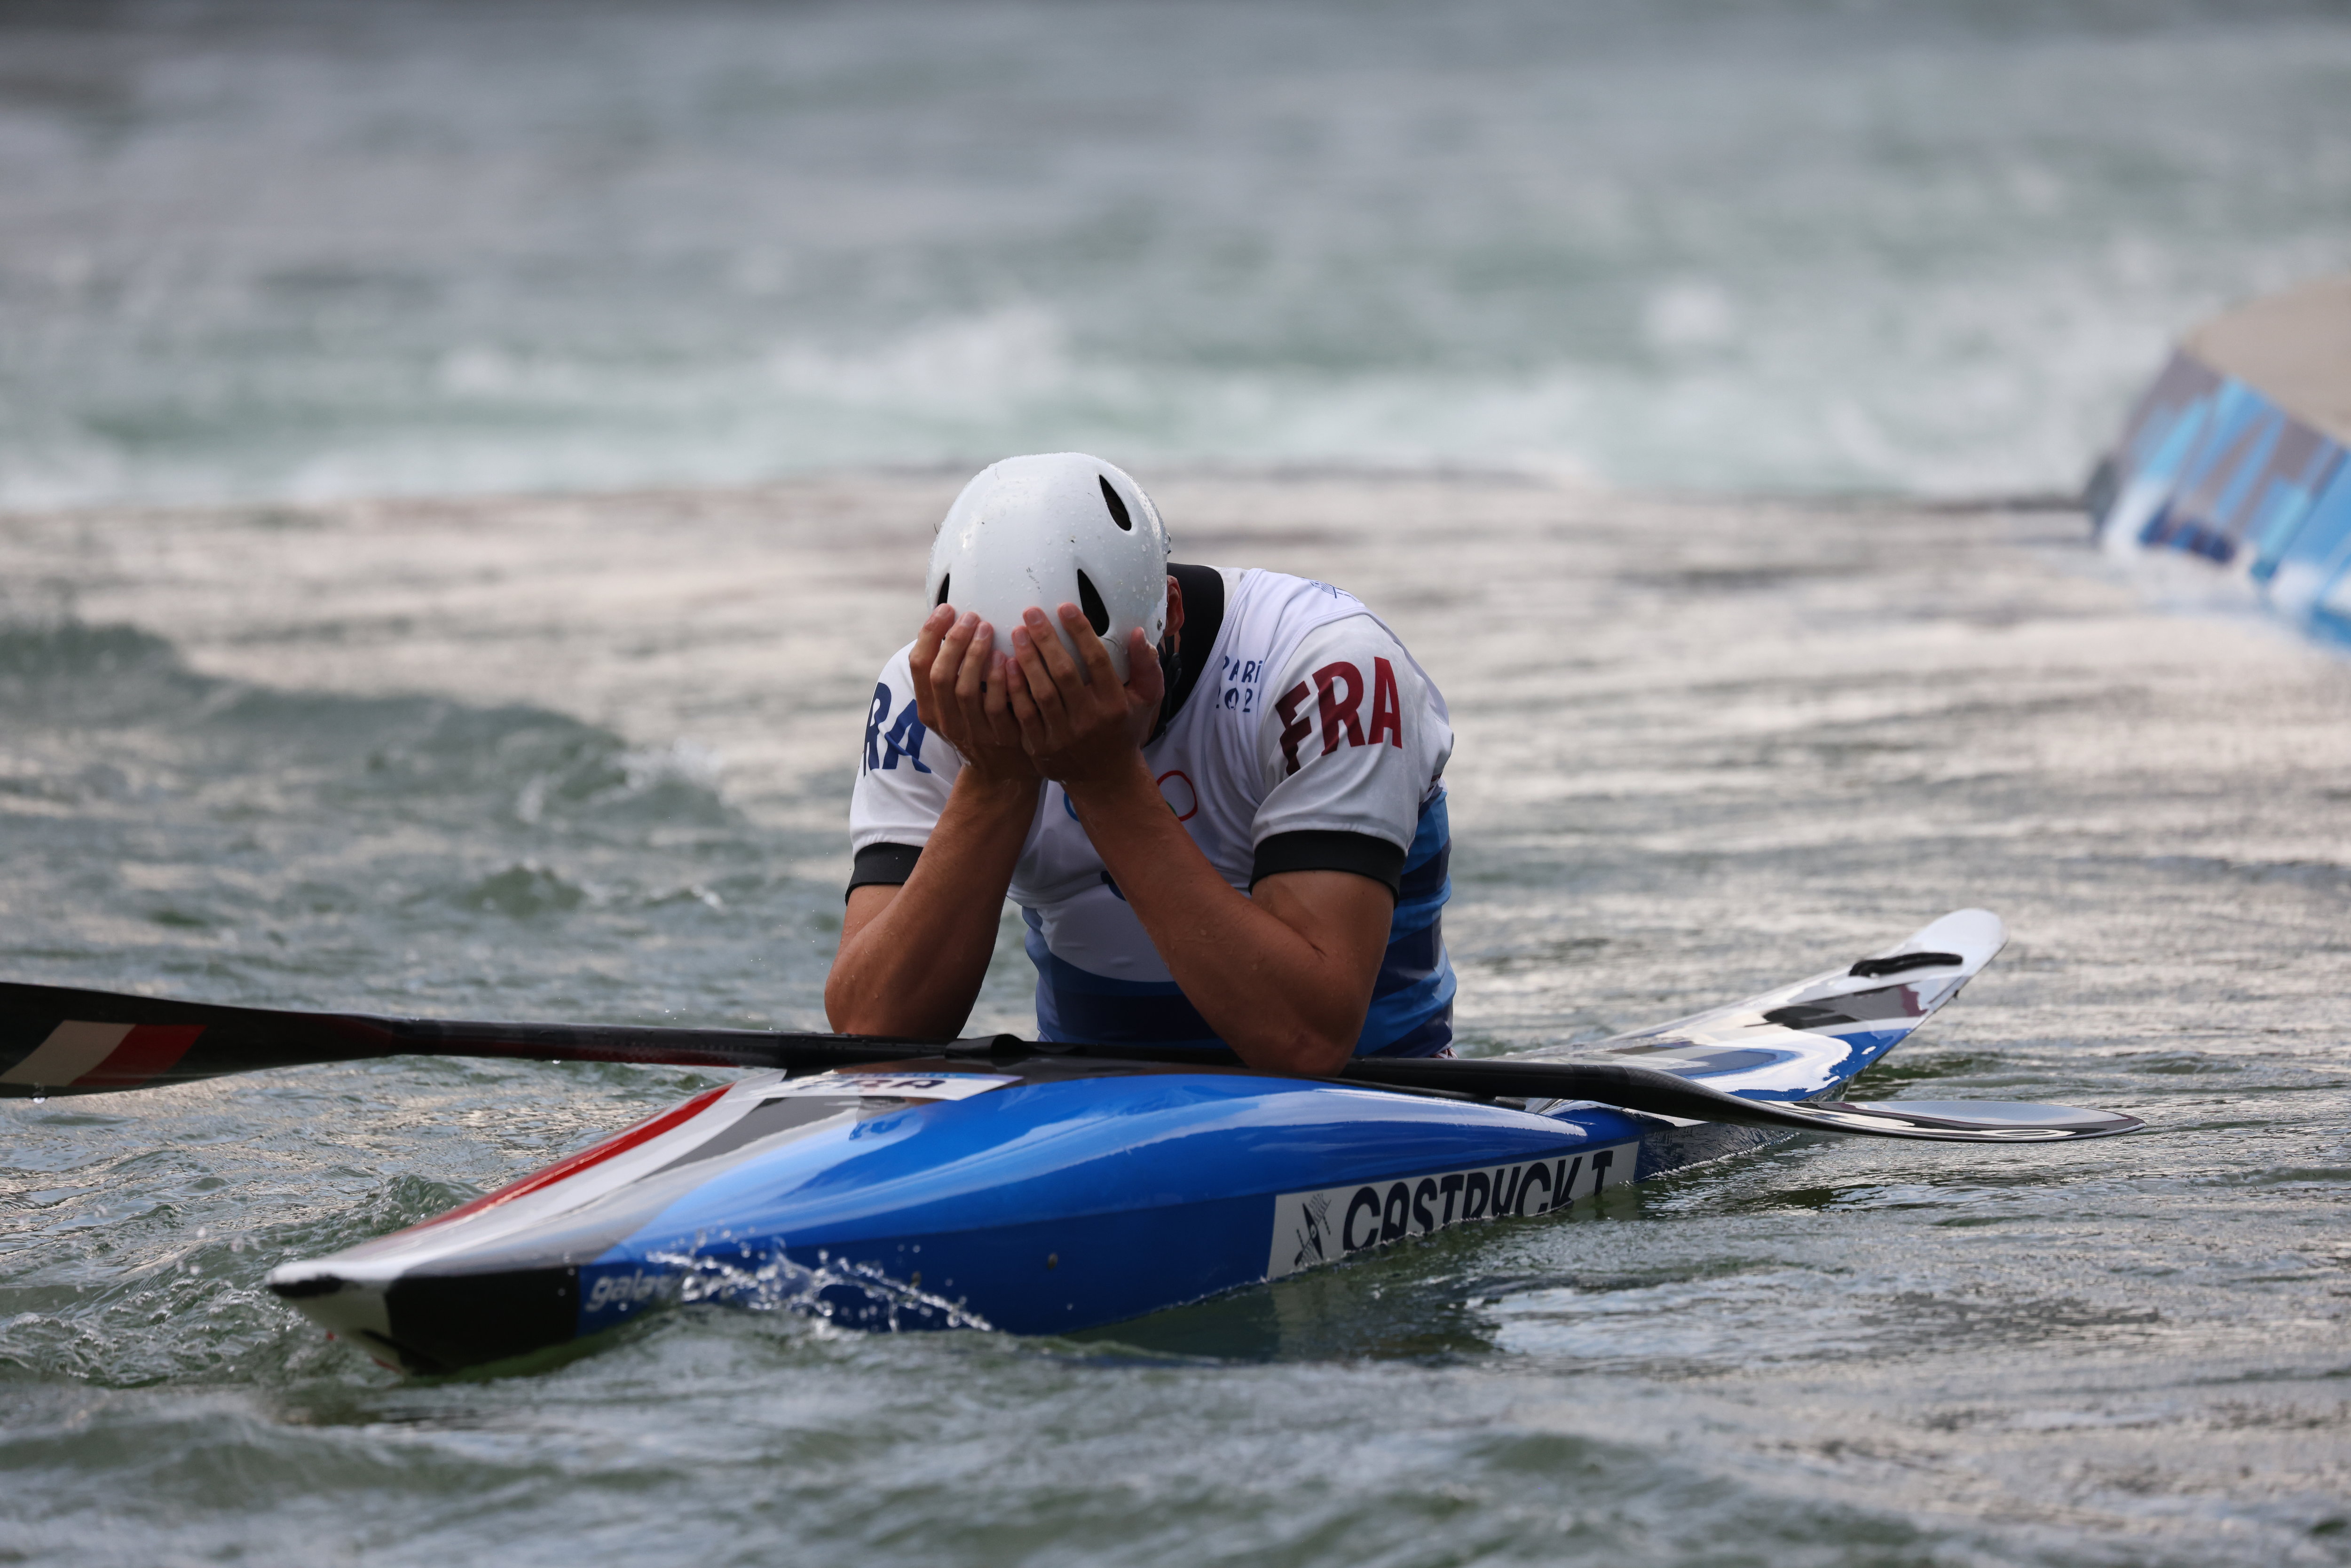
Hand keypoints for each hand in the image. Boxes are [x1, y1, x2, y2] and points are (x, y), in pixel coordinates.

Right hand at [910, 605, 1036, 789]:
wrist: (1002, 774)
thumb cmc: (980, 726)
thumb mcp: (955, 705)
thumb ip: (950, 672)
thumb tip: (949, 624)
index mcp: (930, 709)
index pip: (919, 666)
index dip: (930, 634)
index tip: (946, 609)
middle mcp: (947, 722)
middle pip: (941, 675)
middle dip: (953, 641)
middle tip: (971, 616)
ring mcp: (973, 733)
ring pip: (966, 690)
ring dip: (975, 656)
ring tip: (987, 628)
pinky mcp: (1001, 739)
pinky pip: (997, 706)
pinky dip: (1000, 680)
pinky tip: (1008, 658)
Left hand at [1004, 604, 1164, 788]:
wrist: (1105, 779)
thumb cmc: (1124, 730)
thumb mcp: (1146, 701)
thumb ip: (1147, 667)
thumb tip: (1139, 635)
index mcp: (1114, 705)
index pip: (1097, 661)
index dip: (1081, 632)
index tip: (1065, 608)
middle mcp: (1089, 720)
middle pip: (1064, 673)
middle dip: (1046, 640)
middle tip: (1031, 613)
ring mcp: (1063, 736)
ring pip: (1041, 692)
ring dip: (1027, 660)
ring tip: (1017, 633)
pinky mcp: (1041, 747)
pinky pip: (1024, 713)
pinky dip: (1015, 688)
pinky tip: (1007, 665)